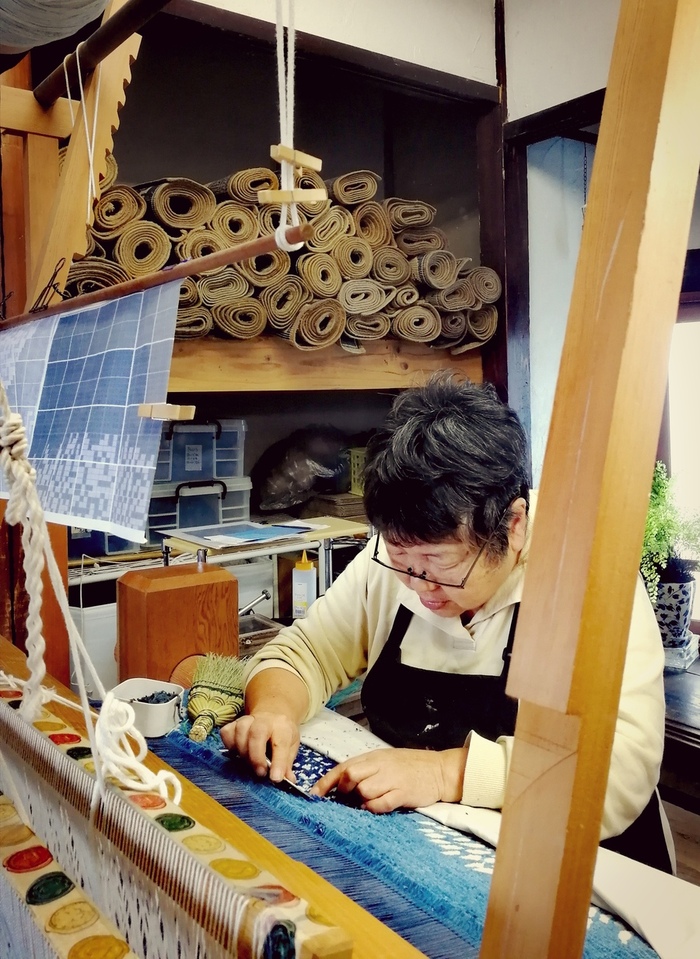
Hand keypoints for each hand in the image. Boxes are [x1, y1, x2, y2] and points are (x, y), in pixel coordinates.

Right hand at [220, 711, 299, 783]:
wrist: (272, 715)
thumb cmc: (281, 735)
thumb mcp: (290, 747)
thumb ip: (287, 764)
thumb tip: (288, 780)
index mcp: (283, 727)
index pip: (281, 743)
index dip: (278, 762)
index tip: (276, 778)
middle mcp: (265, 721)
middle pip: (257, 733)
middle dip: (256, 757)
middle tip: (260, 773)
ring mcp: (248, 720)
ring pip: (240, 732)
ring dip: (243, 752)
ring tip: (249, 764)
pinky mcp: (234, 722)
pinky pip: (227, 733)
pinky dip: (229, 745)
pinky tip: (237, 753)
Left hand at [309, 746, 467, 812]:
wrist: (439, 770)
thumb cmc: (409, 766)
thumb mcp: (385, 761)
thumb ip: (366, 769)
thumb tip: (341, 783)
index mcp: (373, 757)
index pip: (344, 767)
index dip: (326, 782)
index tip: (314, 794)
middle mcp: (380, 766)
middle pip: (350, 776)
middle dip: (344, 790)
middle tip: (348, 797)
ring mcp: (392, 780)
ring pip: (363, 791)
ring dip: (361, 800)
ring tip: (368, 801)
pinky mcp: (403, 793)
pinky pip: (380, 804)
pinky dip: (374, 808)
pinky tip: (378, 807)